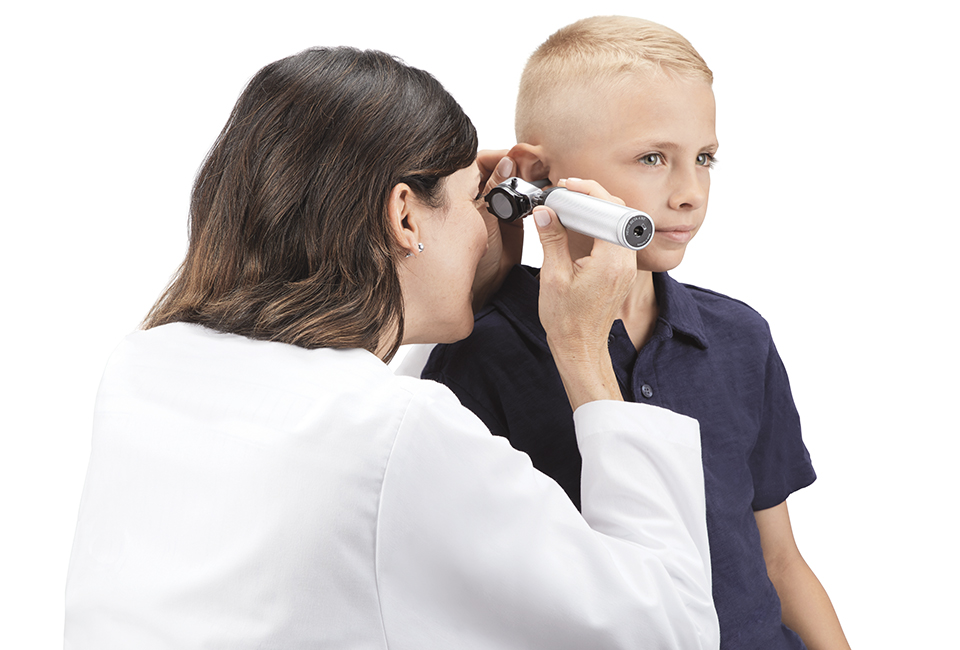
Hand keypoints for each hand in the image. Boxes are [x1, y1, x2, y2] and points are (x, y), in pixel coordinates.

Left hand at [471, 150, 523, 310]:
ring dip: (524, 180)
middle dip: (515, 167)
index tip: (515, 156)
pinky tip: (537, 195)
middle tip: (531, 166)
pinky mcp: (513, 222)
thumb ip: (494, 189)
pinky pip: (523, 201)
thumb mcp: (481, 217)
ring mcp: (496, 210)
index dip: (497, 156)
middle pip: (499, 170)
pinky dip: (530, 196)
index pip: (479, 162)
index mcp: (461, 192)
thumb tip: (506, 163)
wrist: (481, 287)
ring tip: (536, 179)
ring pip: (513, 184)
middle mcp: (478, 199)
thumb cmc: (465, 258)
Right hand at [535, 178, 637, 409]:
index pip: (609, 209)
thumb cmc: (567, 320)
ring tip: (571, 207)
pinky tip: (579, 227)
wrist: (581, 347)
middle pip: (618, 212)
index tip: (567, 188)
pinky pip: (616, 238)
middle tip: (568, 192)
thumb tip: (545, 212)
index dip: (589, 192)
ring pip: (619, 224)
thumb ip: (551, 239)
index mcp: (610, 260)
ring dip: (597, 210)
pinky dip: (599, 226)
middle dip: (594, 196)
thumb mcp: (553, 277)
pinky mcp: (621, 271)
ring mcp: (625, 267)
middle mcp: (624, 262)